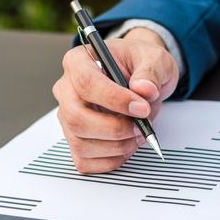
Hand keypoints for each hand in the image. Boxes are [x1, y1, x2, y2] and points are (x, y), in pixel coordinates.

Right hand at [52, 27, 178, 172]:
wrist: (140, 80)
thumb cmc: (139, 65)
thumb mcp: (154, 59)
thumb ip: (151, 72)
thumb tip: (144, 89)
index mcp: (79, 61)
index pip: (86, 83)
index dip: (115, 99)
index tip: (142, 108)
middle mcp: (66, 90)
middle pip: (76, 118)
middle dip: (114, 128)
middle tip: (141, 126)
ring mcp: (68, 117)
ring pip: (81, 143)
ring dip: (116, 146)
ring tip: (139, 134)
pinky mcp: (76, 139)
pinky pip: (85, 161)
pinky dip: (111, 160)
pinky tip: (127, 146)